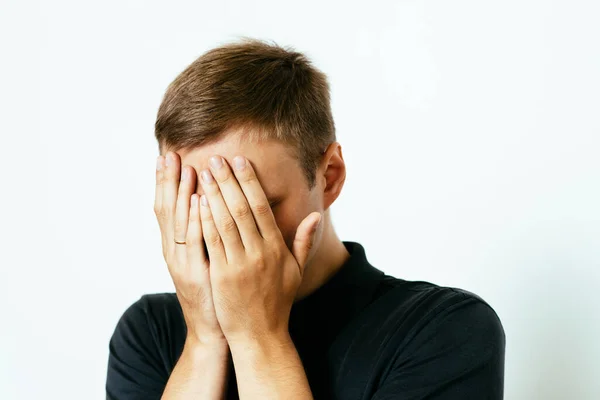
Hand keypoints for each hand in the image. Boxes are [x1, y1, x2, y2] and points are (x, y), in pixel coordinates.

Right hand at [154, 152, 225, 345]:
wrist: (212, 329)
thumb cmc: (213, 291)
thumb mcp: (204, 260)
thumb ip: (204, 233)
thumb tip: (208, 204)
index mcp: (176, 247)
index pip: (168, 208)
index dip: (166, 183)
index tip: (167, 156)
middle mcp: (174, 252)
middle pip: (167, 211)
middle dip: (168, 182)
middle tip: (168, 153)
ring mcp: (183, 263)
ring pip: (180, 223)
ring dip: (183, 194)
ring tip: (186, 168)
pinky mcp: (197, 274)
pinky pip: (197, 242)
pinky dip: (197, 220)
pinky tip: (201, 201)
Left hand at [197, 155, 321, 342]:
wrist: (261, 335)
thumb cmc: (277, 302)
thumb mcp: (295, 272)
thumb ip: (302, 241)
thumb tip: (315, 216)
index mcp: (276, 248)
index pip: (262, 207)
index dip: (249, 182)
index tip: (239, 161)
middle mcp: (259, 252)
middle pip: (242, 209)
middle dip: (228, 181)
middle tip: (216, 158)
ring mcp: (240, 264)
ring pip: (225, 221)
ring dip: (214, 194)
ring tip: (204, 173)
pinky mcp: (222, 275)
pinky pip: (212, 242)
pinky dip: (204, 220)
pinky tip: (197, 202)